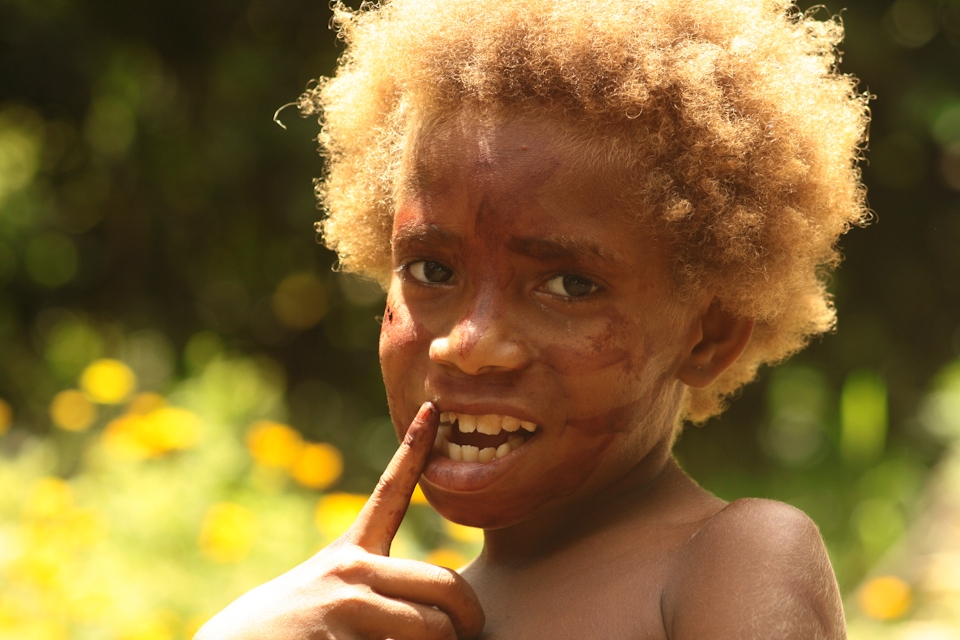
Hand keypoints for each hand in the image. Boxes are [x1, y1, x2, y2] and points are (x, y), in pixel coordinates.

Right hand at [194, 402, 484, 639]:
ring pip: (432, 627)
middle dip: (468, 615)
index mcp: (351, 551)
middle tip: (469, 629)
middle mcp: (351, 570)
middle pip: (445, 584)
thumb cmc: (292, 627)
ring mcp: (346, 607)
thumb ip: (376, 581)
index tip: (433, 410)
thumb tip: (440, 606)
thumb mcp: (329, 589)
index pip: (390, 492)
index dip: (415, 449)